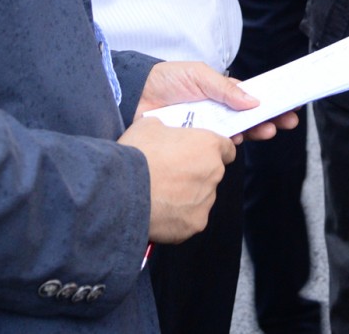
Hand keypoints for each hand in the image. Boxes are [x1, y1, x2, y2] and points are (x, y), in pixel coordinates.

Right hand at [118, 116, 232, 242]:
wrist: (121, 191)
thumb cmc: (137, 153)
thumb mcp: (149, 124)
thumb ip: (167, 129)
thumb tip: (164, 133)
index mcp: (208, 146)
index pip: (227, 149)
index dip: (212, 151)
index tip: (199, 154)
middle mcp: (214, 173)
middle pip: (211, 174)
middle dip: (195, 174)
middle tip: (170, 175)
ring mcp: (206, 201)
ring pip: (201, 198)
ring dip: (186, 196)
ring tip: (159, 194)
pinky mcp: (195, 224)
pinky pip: (189, 219)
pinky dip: (177, 217)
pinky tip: (158, 211)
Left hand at [136, 60, 297, 141]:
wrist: (133, 96)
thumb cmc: (165, 80)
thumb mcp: (198, 75)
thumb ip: (225, 88)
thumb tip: (253, 99)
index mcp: (221, 93)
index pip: (251, 99)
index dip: (270, 103)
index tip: (289, 106)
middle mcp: (217, 112)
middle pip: (249, 118)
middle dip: (270, 120)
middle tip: (286, 123)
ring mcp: (206, 129)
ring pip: (236, 133)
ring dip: (254, 131)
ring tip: (267, 130)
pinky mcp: (194, 144)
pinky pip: (215, 146)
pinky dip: (228, 144)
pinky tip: (237, 140)